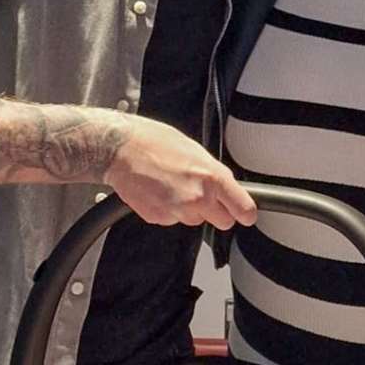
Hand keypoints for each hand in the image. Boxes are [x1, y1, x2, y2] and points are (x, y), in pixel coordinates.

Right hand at [105, 117, 256, 229]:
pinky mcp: (159, 218)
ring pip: (196, 221)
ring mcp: (178, 211)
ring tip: (173, 186)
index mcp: (212, 178)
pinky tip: (160, 191)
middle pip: (223, 222)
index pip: (244, 209)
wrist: (120, 149)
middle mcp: (198, 198)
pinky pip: (173, 220)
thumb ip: (213, 174)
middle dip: (216, 212)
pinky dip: (169, 210)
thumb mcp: (196, 151)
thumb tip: (224, 187)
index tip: (245, 214)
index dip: (245, 213)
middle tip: (202, 195)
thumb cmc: (154, 142)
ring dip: (189, 210)